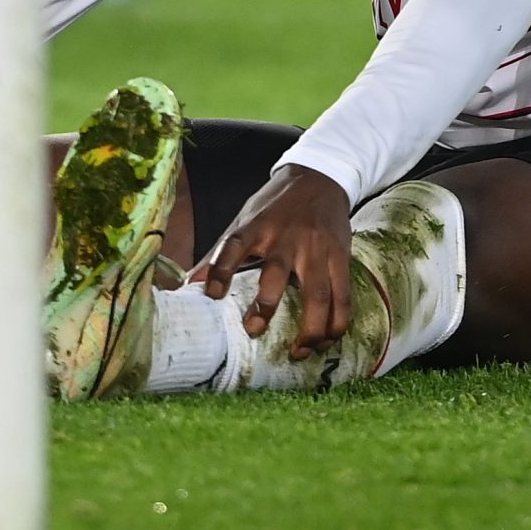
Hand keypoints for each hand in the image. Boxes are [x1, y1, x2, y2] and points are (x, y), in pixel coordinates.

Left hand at [192, 165, 352, 359]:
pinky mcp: (340, 256)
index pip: (233, 245)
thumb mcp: (244, 220)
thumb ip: (219, 254)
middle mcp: (286, 237)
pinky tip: (327, 339)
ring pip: (317, 293)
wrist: (320, 178)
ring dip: (311, 328)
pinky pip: (342, 295)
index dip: (219, 269)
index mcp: (256, 226)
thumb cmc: (275, 205)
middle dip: (266, 306)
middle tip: (254, 331)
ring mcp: (316, 248)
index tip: (210, 295)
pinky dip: (337, 321)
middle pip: (276, 274)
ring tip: (300, 351)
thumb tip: (187, 286)